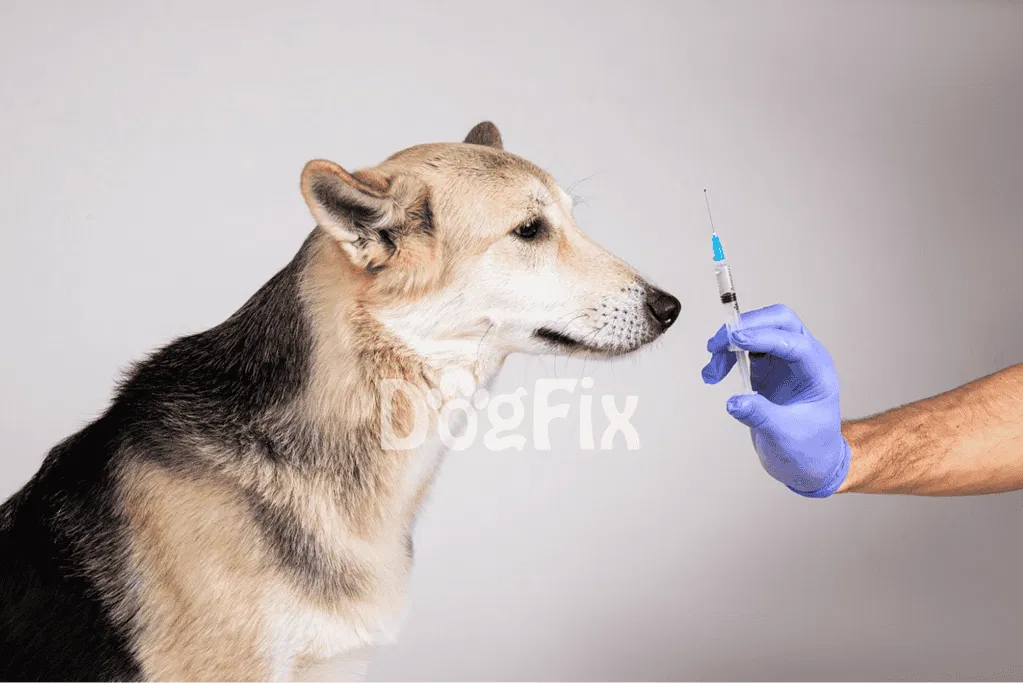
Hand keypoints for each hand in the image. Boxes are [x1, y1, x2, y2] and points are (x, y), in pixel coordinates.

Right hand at [701, 304, 850, 497]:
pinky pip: (746, 347)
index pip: (794, 343)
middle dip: (747, 326)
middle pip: (779, 321)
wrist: (807, 462)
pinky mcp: (768, 366)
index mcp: (818, 373)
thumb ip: (760, 416)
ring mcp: (785, 360)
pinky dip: (727, 354)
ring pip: (758, 330)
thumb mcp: (785, 436)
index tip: (736, 341)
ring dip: (731, 342)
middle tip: (718, 344)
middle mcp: (804, 359)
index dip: (765, 338)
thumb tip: (735, 402)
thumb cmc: (807, 449)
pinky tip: (715, 371)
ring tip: (712, 370)